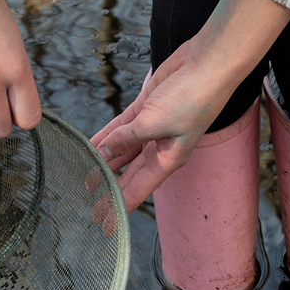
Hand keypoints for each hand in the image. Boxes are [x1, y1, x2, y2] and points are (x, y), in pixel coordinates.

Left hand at [91, 42, 229, 212]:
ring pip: (121, 150)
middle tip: (88, 206)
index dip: (120, 207)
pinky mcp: (146, 107)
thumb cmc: (193, 98)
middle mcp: (160, 147)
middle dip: (108, 189)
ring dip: (102, 160)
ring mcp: (152, 126)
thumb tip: (102, 152)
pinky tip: (90, 144)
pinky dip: (105, 135)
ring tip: (82, 175)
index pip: (137, 190)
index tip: (105, 224)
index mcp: (168, 159)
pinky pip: (120, 126)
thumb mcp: (155, 123)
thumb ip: (126, 139)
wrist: (207, 65)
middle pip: (128, 174)